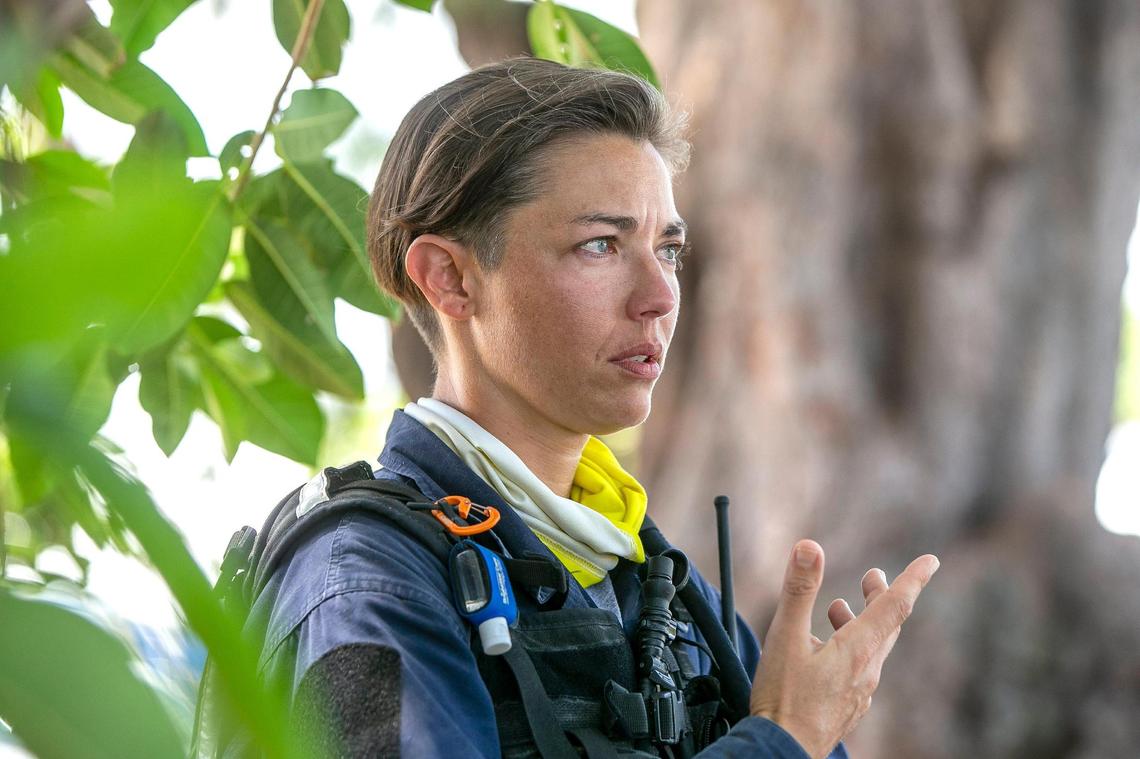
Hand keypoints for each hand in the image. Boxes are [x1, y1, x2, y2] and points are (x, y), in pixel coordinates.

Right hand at [749, 540, 939, 758]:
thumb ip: (798, 590)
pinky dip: (851, 647)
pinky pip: (860, 669)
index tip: (932, 561)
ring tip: (838, 609)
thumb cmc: (783, 698)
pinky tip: (827, 652)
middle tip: (874, 576)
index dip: (913, 579)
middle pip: (887, 626)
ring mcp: (859, 693)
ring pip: (872, 649)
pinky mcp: (848, 707)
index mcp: (857, 649)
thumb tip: (810, 545)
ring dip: (861, 622)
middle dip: (882, 596)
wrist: (782, 751)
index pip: (895, 606)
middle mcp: (867, 671)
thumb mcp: (784, 637)